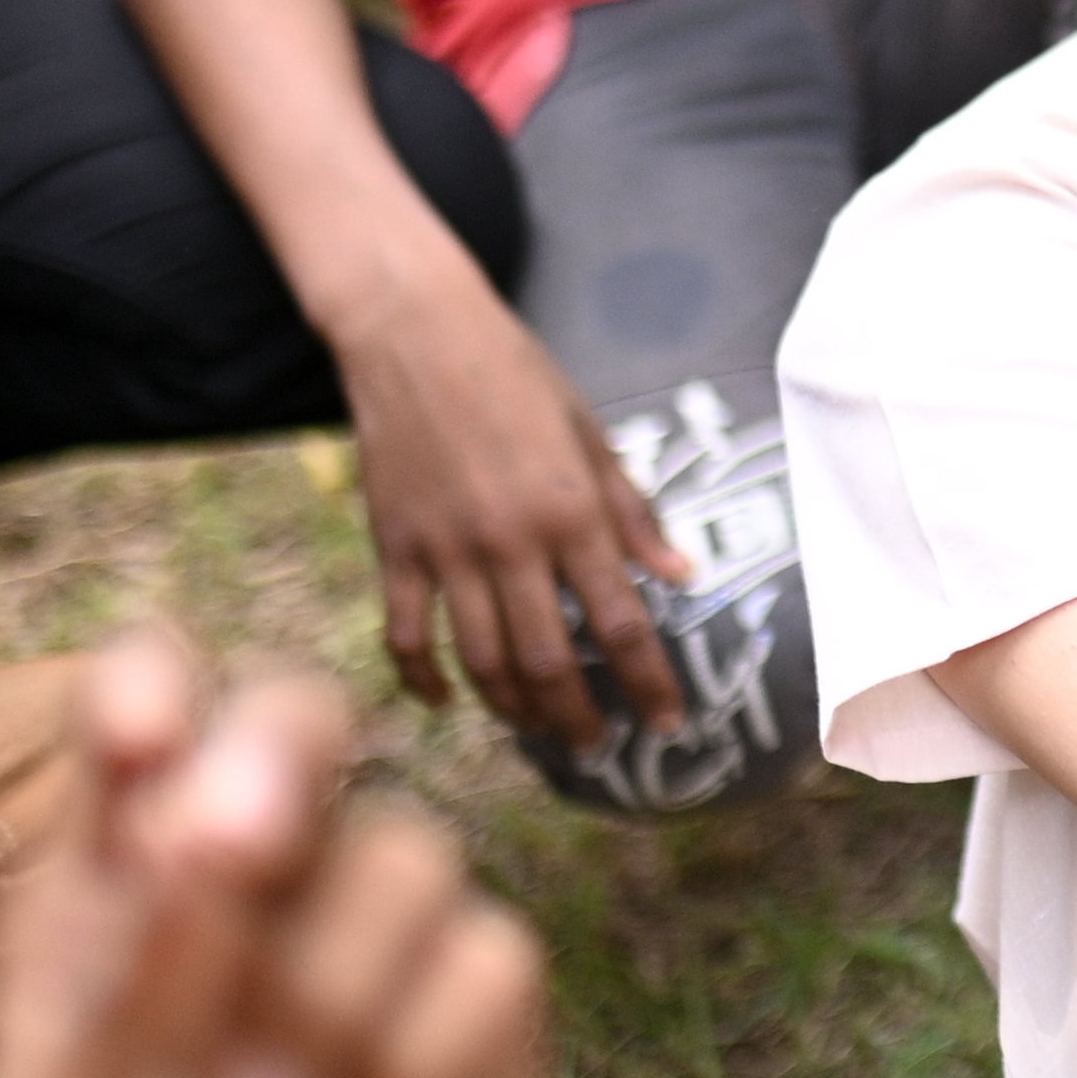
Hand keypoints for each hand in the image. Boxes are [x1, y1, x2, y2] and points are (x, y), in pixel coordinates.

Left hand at [0, 637, 548, 1077]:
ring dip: (337, 974)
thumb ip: (79, 1008)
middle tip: (240, 848)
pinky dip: (435, 1047)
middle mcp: (235, 956)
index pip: (137, 756)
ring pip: (408, 855)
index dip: (155, 702)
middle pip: (303, 749)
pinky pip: (499, 967)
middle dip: (281, 760)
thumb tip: (181, 852)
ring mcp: (360, 1019)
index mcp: (96, 951)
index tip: (144, 735)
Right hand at [325, 269, 681, 743]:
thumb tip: (682, 575)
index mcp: (571, 512)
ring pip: (481, 661)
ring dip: (513, 709)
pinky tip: (446, 702)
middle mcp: (511, 542)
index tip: (669, 723)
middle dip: (580, 717)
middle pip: (550, 662)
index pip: (623, 624)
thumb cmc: (514, 373)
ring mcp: (447, 550)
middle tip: (600, 746)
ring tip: (539, 729)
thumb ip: (632, 513)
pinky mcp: (395, 546)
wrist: (414, 331)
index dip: (650, 683)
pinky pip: (407, 634)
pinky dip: (424, 678)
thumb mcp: (591, 432)